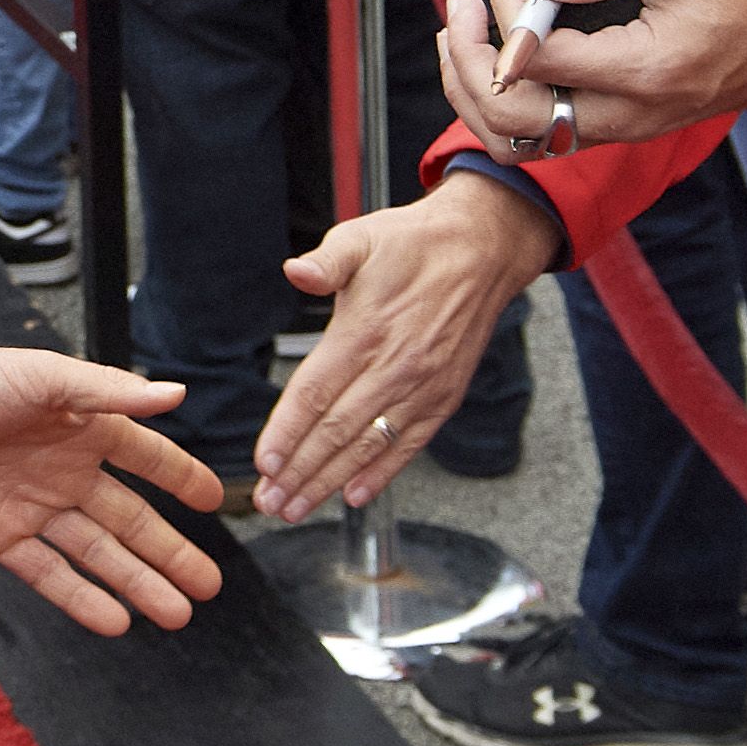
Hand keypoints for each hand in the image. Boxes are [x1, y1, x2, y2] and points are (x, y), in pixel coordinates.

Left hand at [0, 317, 223, 635]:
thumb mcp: (42, 378)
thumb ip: (110, 393)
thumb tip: (179, 393)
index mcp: (80, 426)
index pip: (146, 458)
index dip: (181, 479)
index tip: (218, 502)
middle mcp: (62, 469)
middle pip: (129, 519)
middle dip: (171, 553)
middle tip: (210, 587)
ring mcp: (30, 505)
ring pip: (97, 554)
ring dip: (137, 583)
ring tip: (177, 615)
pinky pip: (47, 573)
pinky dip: (81, 598)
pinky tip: (116, 622)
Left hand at [255, 179, 555, 518]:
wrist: (483, 250)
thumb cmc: (414, 244)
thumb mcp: (362, 237)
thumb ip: (326, 261)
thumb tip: (297, 271)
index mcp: (365, 332)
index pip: (315, 394)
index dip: (287, 433)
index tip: (263, 464)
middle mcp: (395, 367)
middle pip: (336, 432)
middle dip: (298, 473)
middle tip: (268, 503)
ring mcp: (422, 388)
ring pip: (367, 446)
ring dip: (329, 482)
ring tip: (296, 508)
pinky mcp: (443, 398)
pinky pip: (407, 444)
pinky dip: (381, 473)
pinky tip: (354, 495)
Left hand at [436, 0, 746, 157]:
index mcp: (646, 70)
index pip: (532, 64)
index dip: (504, 16)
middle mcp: (630, 115)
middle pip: (508, 120)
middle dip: (466, 59)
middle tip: (463, 1)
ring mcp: (625, 127)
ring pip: (517, 138)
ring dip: (477, 84)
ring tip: (470, 20)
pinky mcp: (622, 124)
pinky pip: (542, 131)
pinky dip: (508, 93)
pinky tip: (505, 39)